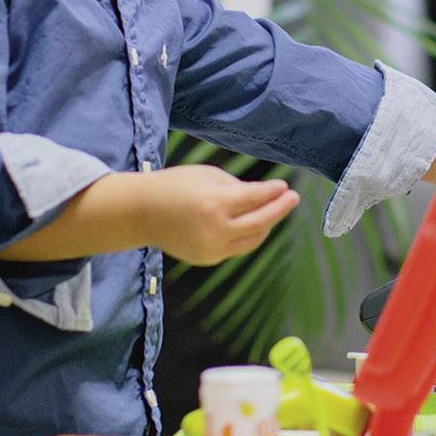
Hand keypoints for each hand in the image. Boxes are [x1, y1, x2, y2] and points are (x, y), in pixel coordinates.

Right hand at [141, 165, 302, 265]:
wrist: (142, 213)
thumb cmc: (175, 186)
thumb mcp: (206, 176)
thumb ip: (237, 187)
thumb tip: (263, 197)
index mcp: (214, 204)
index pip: (254, 199)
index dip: (273, 192)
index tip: (284, 186)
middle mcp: (215, 229)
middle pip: (260, 223)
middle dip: (279, 210)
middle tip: (293, 199)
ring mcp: (212, 248)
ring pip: (252, 240)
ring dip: (266, 225)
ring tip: (273, 210)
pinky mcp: (208, 259)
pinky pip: (237, 248)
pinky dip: (247, 236)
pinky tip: (253, 224)